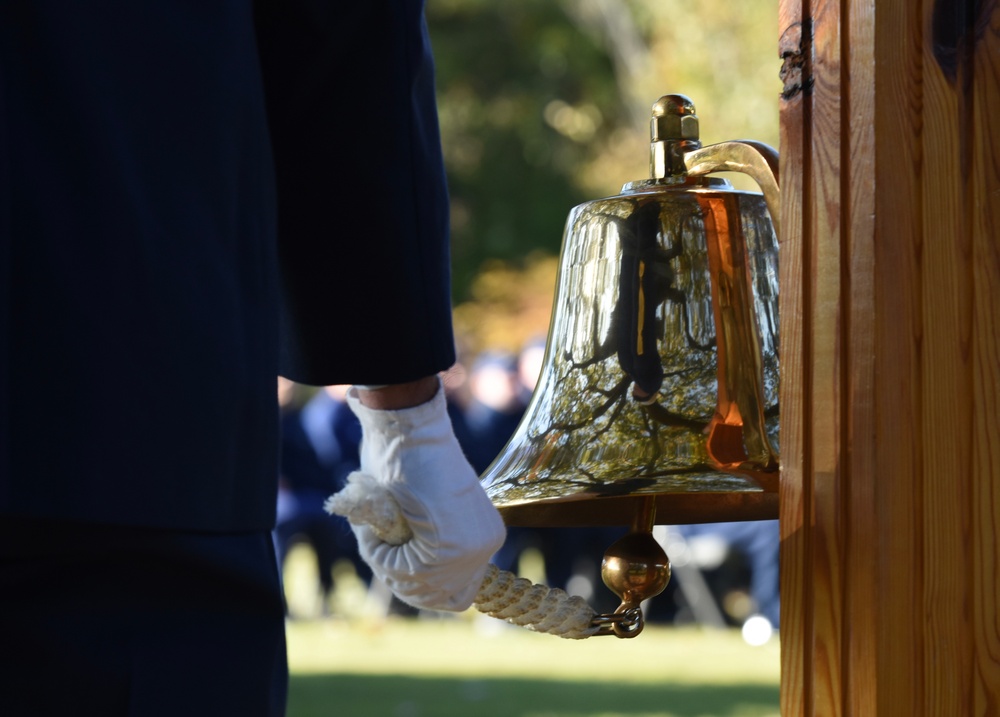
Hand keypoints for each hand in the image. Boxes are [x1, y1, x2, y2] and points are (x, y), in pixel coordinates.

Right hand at [336, 378, 505, 611]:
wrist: (409, 429)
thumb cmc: (407, 458)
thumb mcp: (418, 510)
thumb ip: (416, 541)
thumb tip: (400, 570)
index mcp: (485, 534)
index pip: (458, 592)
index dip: (420, 587)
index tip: (394, 565)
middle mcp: (486, 546)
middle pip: (439, 599)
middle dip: (402, 581)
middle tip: (378, 549)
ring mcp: (471, 551)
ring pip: (417, 588)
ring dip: (386, 563)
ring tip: (375, 529)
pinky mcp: (450, 550)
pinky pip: (404, 573)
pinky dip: (380, 554)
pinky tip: (376, 526)